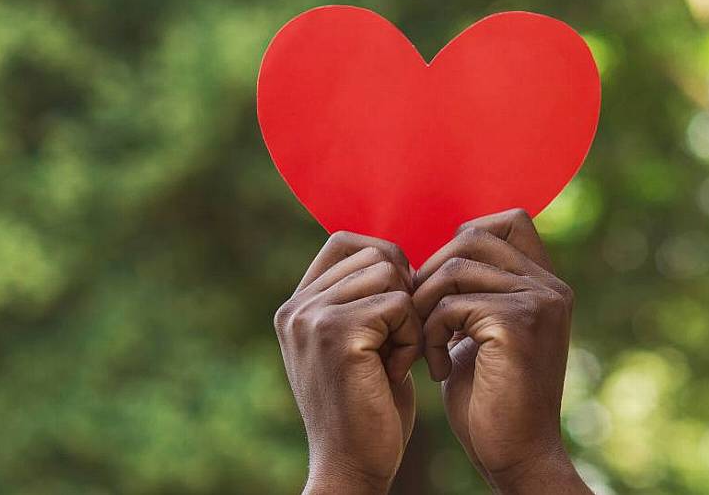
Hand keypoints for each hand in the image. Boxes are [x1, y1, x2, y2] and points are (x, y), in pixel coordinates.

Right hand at [274, 231, 421, 494]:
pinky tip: (398, 371)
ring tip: (396, 357)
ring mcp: (312, 318)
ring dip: (409, 316)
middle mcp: (296, 307)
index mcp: (297, 306)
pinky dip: (412, 337)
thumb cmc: (368, 409)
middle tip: (399, 342)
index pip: (345, 241)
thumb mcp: (358, 344)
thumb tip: (396, 256)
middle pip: (375, 254)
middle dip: (403, 293)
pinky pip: (399, 303)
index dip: (386, 261)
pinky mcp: (337, 334)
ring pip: (389, 273)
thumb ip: (361, 300)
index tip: (399, 307)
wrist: (353, 467)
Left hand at [413, 209, 591, 493]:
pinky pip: (450, 304)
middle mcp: (549, 286)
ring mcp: (537, 303)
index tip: (440, 287)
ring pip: (454, 268)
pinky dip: (430, 334)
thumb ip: (472, 293)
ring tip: (424, 346)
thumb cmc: (490, 399)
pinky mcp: (516, 325)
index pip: (508, 220)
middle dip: (431, 272)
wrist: (515, 456)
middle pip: (472, 236)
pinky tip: (436, 368)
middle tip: (418, 317)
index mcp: (544, 284)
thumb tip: (434, 257)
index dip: (463, 238)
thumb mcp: (481, 333)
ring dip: (424, 306)